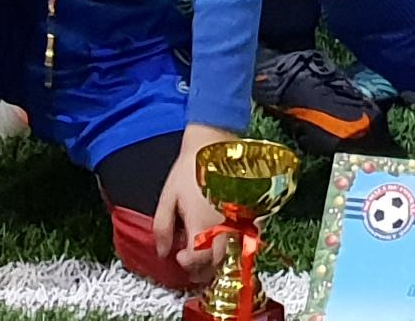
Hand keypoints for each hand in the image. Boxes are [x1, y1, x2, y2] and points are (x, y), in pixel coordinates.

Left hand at [152, 121, 234, 278]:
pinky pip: (248, 239)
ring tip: (209, 256)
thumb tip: (162, 252)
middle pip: (219, 264)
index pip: (197, 260)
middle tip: (193, 264)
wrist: (214, 143)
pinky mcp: (252, 213)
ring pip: (236, 255)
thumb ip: (162, 228)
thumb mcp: (167, 198)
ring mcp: (241, 221)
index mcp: (202, 226)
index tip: (178, 257)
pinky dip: (238, 247)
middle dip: (205, 270)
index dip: (186, 264)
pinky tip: (227, 241)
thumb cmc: (189, 169)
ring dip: (222, 262)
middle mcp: (225, 228)